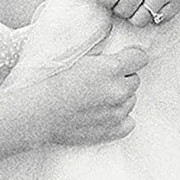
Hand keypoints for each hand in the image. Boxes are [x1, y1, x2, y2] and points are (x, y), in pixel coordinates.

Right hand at [31, 44, 148, 145]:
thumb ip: (99, 54)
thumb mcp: (75, 56)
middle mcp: (119, 90)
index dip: (131, 57)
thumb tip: (112, 48)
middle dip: (122, 79)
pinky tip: (104, 114)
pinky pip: (129, 122)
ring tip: (96, 99)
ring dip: (119, 98)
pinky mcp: (112, 131)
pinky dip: (120, 118)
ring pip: (131, 101)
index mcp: (111, 68)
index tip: (124, 59)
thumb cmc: (50, 82)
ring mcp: (117, 112)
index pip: (140, 58)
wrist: (38, 113)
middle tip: (100, 81)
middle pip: (134, 80)